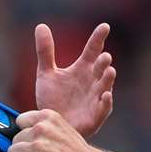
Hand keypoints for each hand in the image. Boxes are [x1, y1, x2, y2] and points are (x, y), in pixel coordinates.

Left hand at [8, 108, 101, 151]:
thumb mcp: (62, 131)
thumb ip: (44, 129)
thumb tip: (20, 135)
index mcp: (48, 117)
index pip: (20, 121)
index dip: (26, 134)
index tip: (35, 142)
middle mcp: (42, 128)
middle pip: (15, 138)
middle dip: (24, 149)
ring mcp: (38, 146)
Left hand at [33, 22, 114, 138]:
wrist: (50, 125)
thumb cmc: (52, 100)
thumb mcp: (46, 74)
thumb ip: (45, 51)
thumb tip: (41, 25)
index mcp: (82, 69)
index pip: (92, 50)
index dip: (98, 38)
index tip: (104, 27)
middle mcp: (92, 81)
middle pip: (100, 68)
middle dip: (103, 62)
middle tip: (104, 56)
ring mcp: (95, 98)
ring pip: (105, 86)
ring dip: (108, 79)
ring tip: (110, 71)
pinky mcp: (95, 116)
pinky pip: (103, 108)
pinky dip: (106, 102)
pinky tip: (106, 95)